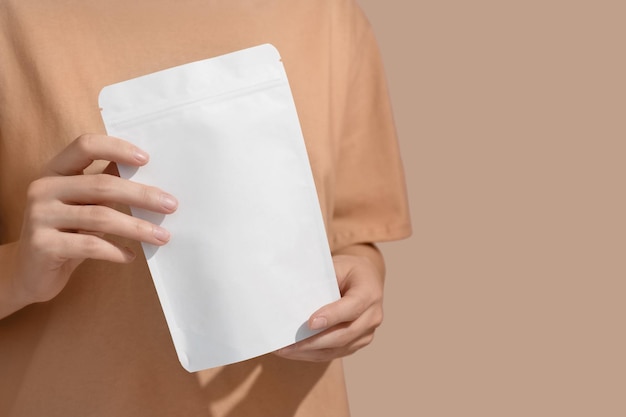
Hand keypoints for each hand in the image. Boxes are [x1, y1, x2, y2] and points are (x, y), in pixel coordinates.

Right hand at [12, 134, 177, 306]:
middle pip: (102, 185)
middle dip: (142, 195)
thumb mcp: (82, 204)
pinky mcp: (43, 246)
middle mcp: (43, 189)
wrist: (27, 272)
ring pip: (100, 217)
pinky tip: (131, 256)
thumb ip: (104, 185)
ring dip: (138, 228)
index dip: (116, 148)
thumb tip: (147, 170)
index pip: (85, 145)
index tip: (147, 159)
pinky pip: (90, 246)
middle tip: (171, 205)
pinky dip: (116, 251)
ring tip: (162, 237)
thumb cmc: (65, 232)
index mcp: (54, 171)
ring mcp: (40, 217)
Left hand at [275, 252, 384, 361]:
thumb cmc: (347, 270)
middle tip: (287, 344)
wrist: (366, 278)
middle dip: (313, 341)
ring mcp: (367, 333)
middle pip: (344, 334)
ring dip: (309, 352)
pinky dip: (314, 354)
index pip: (352, 307)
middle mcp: (372, 316)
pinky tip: (295, 352)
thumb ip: (321, 280)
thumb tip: (293, 294)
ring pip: (338, 348)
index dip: (332, 316)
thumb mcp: (337, 265)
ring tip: (285, 350)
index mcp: (369, 292)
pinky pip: (335, 353)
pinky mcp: (358, 343)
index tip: (310, 323)